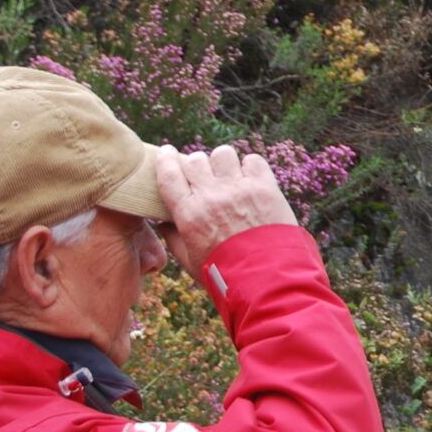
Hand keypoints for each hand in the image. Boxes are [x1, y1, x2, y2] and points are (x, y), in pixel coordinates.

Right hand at [154, 144, 296, 285]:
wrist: (267, 279)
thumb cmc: (224, 274)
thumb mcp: (190, 261)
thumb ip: (173, 240)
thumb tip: (163, 223)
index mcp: (189, 213)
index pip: (169, 174)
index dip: (166, 159)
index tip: (167, 152)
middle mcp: (211, 196)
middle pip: (195, 160)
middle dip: (197, 164)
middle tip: (204, 175)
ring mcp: (239, 189)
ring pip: (223, 154)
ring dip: (223, 162)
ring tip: (229, 176)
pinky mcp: (265, 187)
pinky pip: (253, 160)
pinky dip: (251, 167)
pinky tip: (251, 180)